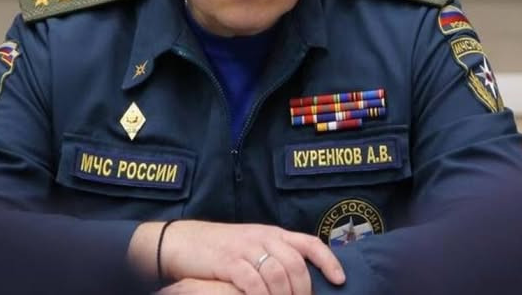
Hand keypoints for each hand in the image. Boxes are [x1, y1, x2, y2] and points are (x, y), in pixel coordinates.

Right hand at [128, 220, 344, 294]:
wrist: (182, 242)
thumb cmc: (219, 249)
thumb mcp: (251, 245)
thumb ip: (273, 256)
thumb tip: (299, 279)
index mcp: (272, 233)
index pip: (309, 243)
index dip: (328, 261)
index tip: (339, 281)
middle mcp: (262, 237)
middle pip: (296, 264)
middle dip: (304, 290)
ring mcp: (245, 248)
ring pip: (278, 274)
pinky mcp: (228, 262)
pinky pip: (253, 282)